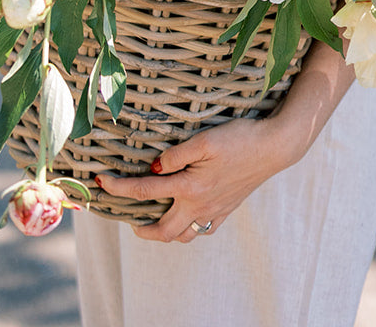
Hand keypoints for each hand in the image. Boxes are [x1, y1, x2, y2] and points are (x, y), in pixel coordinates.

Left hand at [95, 116, 288, 242]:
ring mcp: (215, 211)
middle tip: (127, 218)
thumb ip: (176, 155)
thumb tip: (154, 167)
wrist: (275, 147)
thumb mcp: (205, 140)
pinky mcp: (227, 209)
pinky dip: (188, 229)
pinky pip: (203, 230)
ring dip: (164, 232)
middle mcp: (200, 206)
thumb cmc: (240, 138)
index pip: (145, 192)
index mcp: (190, 188)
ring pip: (183, 236)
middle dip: (140, 228)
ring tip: (152, 219)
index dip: (118, 188)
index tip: (100, 183)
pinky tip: (186, 215)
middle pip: (163, 231)